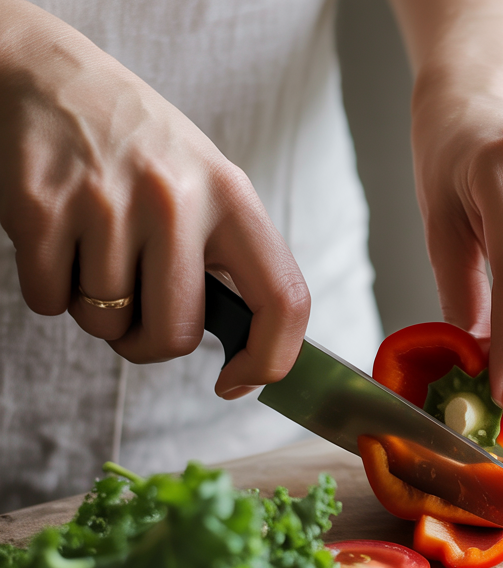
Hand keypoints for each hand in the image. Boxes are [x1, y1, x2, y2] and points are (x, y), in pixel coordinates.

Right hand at [0, 0, 308, 397]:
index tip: (236, 381)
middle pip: (174, 335)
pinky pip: (50, 302)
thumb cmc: (139, 149)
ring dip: (96, 309)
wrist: (46, 73)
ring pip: (106, 325)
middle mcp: (176, 198)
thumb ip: (229, 260)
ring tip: (94, 250)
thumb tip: (249, 351)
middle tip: (136, 307)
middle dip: (150, 342)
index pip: (284, 300)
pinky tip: (59, 239)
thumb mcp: (207, 185)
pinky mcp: (41, 206)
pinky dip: (50, 289)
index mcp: (233, 197)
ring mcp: (107, 202)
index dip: (268, 360)